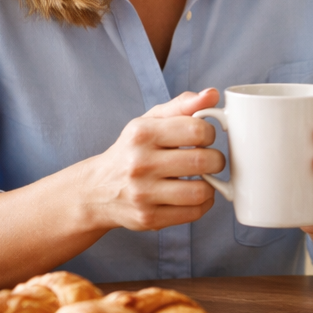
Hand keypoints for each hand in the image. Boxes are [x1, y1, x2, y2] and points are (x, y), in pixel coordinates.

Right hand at [78, 89, 224, 231]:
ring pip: (201, 191)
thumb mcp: (150, 122)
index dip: (210, 133)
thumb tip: (212, 94)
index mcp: (142, 134)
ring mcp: (143, 194)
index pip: (198, 130)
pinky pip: (194, 213)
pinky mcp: (148, 218)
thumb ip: (183, 105)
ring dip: (211, 185)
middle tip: (210, 160)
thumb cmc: (132, 151)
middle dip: (216, 160)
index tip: (204, 138)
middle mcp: (140, 164)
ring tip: (203, 178)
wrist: (96, 190)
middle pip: (204, 161)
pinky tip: (194, 195)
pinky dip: (203, 204)